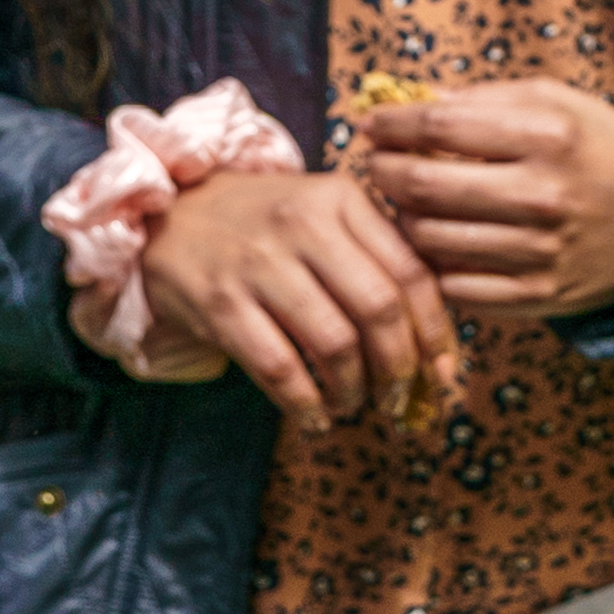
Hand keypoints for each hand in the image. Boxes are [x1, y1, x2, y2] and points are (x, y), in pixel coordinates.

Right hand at [121, 167, 463, 430]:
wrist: (170, 213)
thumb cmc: (264, 223)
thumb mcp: (323, 213)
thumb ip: (377, 257)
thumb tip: (435, 343)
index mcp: (340, 198)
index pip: (411, 271)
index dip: (436, 332)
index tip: (443, 373)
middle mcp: (302, 223)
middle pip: (379, 309)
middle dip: (399, 368)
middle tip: (398, 396)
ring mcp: (258, 262)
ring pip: (333, 343)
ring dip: (353, 390)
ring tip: (352, 403)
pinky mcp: (220, 301)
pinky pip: (278, 367)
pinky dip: (305, 403)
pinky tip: (314, 415)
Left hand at [355, 81, 613, 317]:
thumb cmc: (599, 148)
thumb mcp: (555, 101)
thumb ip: (482, 98)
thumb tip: (409, 101)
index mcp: (547, 136)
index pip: (438, 126)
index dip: (391, 124)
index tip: (370, 124)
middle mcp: (543, 196)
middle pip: (424, 186)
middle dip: (383, 172)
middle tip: (375, 164)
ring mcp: (540, 253)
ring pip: (430, 240)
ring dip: (401, 219)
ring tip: (403, 202)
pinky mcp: (538, 298)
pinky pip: (456, 288)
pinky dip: (431, 266)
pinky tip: (432, 243)